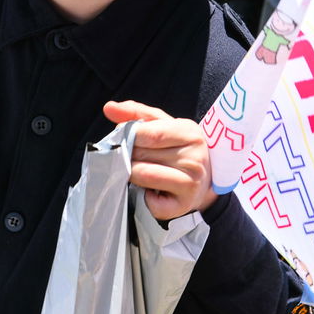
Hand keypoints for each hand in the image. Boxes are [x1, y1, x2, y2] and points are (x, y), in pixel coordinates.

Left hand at [103, 100, 213, 220]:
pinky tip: (150, 192)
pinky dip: (143, 198)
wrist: (205, 181)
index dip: (130, 136)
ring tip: (136, 172)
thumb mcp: (163, 126)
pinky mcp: (183, 205)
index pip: (152, 134)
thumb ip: (136, 114)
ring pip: (143, 175)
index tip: (121, 139)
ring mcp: (191, 184)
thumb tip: (109, 107)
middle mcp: (194, 159)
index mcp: (190, 134)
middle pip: (143, 154)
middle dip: (128, 155)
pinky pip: (150, 202)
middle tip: (128, 158)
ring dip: (131, 174)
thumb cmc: (178, 149)